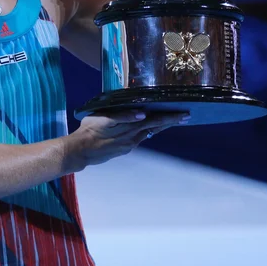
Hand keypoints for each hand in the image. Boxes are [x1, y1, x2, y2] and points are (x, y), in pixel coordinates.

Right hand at [66, 110, 189, 170]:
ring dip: (161, 126)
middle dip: (171, 121)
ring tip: (171, 120)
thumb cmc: (89, 130)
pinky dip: (149, 130)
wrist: (80, 151)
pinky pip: (141, 137)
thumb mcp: (103, 118)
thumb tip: (142, 114)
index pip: (155, 121)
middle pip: (156, 127)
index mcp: (130, 129)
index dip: (170, 118)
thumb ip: (123, 116)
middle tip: (185, 116)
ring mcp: (129, 145)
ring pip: (149, 133)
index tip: (184, 114)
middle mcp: (133, 138)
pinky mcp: (124, 149)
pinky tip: (149, 127)